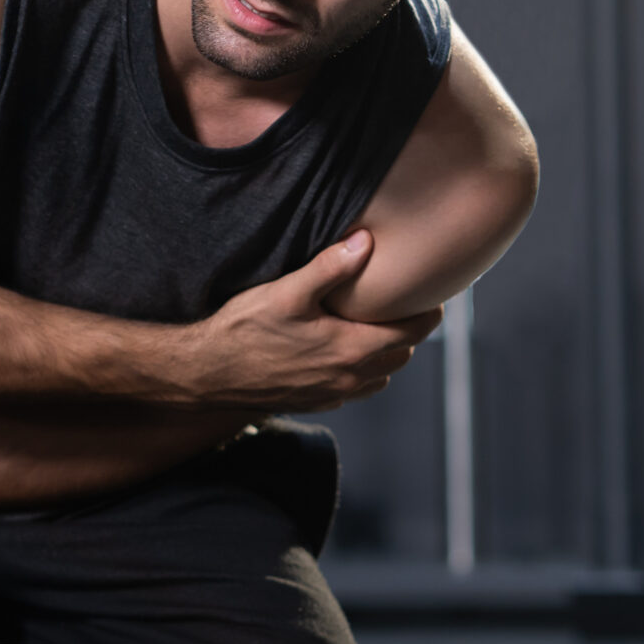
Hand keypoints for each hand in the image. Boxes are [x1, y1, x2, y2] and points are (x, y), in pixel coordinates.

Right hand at [177, 231, 442, 410]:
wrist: (208, 374)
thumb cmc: (244, 329)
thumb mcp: (287, 291)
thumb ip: (330, 267)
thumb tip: (366, 242)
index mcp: (352, 349)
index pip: (412, 332)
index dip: (428, 313)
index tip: (435, 295)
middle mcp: (350, 377)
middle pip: (402, 355)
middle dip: (410, 331)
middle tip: (408, 304)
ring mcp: (333, 393)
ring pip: (381, 376)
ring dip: (387, 354)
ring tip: (379, 326)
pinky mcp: (316, 401)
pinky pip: (356, 388)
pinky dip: (363, 371)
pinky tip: (346, 350)